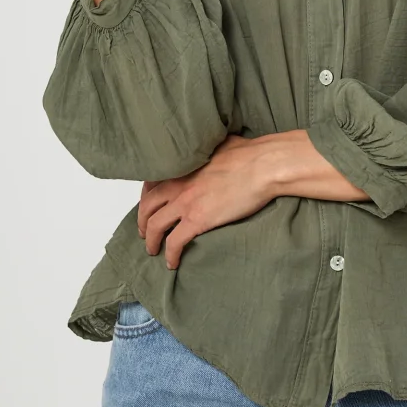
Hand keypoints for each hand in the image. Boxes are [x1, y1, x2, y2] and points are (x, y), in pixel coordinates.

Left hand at [136, 134, 276, 269]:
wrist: (263, 167)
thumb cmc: (250, 153)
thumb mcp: (221, 143)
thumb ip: (209, 149)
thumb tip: (213, 148)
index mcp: (183, 166)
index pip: (152, 182)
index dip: (146, 197)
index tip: (149, 206)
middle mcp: (178, 183)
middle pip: (147, 206)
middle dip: (143, 221)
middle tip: (146, 232)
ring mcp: (185, 202)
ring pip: (154, 225)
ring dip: (151, 240)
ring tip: (153, 250)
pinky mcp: (197, 220)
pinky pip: (174, 242)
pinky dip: (169, 255)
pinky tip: (171, 263)